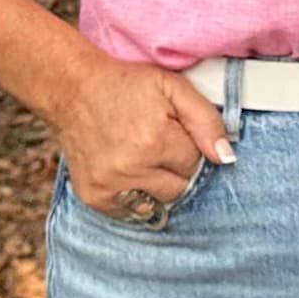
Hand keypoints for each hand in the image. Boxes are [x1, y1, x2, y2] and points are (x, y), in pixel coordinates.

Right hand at [52, 55, 235, 219]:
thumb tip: (225, 157)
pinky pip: (130, 212)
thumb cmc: (125, 86)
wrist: (72, 89)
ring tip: (140, 156)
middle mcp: (130, 168)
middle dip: (173, 167)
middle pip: (178, 188)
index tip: (169, 130)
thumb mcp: (172, 87)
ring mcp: (108, 186)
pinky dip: (134, 195)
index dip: (185, 145)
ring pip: (157, 203)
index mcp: (154, 140)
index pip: (194, 163)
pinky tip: (125, 170)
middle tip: (154, 142)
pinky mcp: (93, 196)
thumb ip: (206, 120)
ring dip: (156, 184)